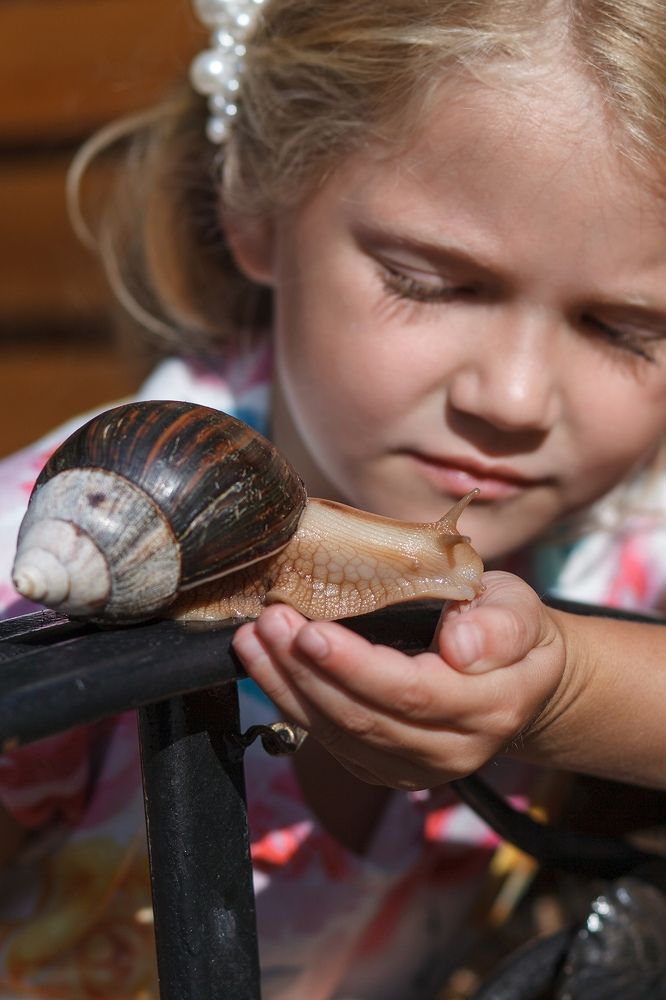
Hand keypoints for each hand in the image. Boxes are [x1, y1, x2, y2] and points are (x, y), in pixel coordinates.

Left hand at [232, 571, 566, 789]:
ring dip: (286, 686)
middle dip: (305, 671)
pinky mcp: (385, 768)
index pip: (412, 692)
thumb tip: (461, 646)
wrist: (519, 681)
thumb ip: (501, 626)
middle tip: (268, 622)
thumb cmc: (510, 630)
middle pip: (364, 718)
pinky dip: (290, 701)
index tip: (311, 631)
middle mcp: (452, 749)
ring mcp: (416, 768)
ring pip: (338, 733)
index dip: (355, 667)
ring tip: (252, 639)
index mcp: (490, 707)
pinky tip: (264, 665)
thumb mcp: (521, 610)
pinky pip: (329, 740)